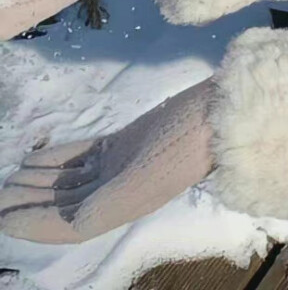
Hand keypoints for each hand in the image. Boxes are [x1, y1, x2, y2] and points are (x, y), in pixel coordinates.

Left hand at [0, 77, 215, 242]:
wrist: (218, 110)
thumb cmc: (184, 144)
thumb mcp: (145, 177)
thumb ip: (108, 202)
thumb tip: (73, 224)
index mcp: (125, 206)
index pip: (69, 225)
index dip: (33, 224)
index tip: (2, 218)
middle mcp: (120, 190)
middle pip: (64, 204)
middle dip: (29, 203)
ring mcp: (123, 165)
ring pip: (71, 181)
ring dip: (39, 182)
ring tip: (9, 178)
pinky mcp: (126, 143)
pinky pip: (83, 157)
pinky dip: (57, 159)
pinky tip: (35, 159)